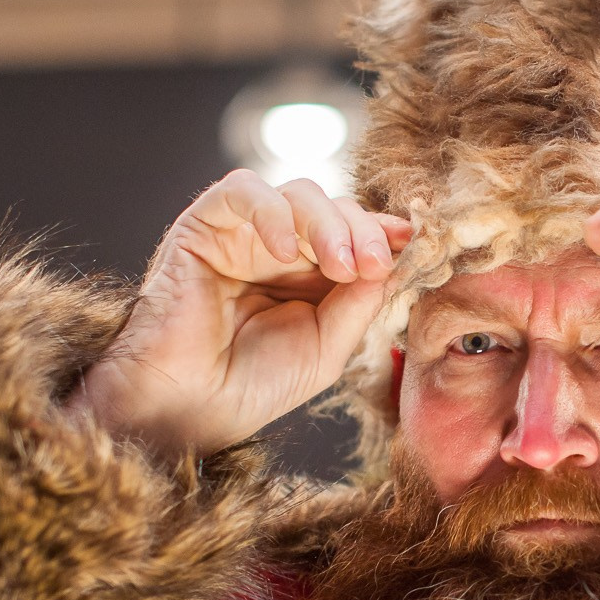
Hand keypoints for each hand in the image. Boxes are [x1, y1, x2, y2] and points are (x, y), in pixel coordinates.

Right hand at [68, 170, 410, 455]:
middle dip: (362, 230)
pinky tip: (282, 251)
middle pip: (334, 207)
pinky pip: (241, 191)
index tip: (414, 243)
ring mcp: (242, 234)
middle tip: (373, 265)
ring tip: (339, 266)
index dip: (384, 233)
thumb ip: (360, 302)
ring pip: (296, 193)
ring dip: (326, 223)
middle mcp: (278, 248)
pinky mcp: (202, 225)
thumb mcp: (327, 347)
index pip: (355, 233)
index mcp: (310, 276)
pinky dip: (270, 211)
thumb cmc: (251, 386)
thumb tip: (394, 257)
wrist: (186, 408)